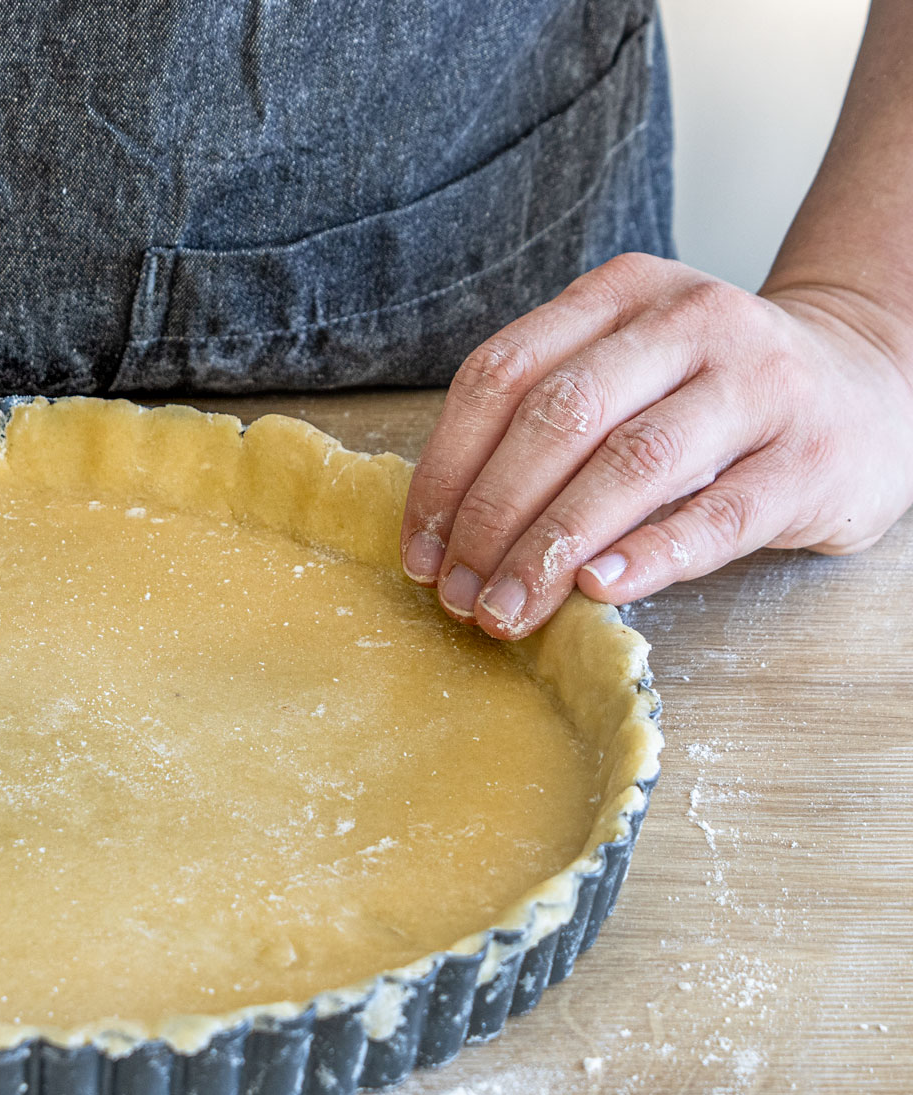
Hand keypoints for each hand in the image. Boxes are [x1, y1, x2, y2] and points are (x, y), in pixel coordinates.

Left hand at [400, 253, 912, 638]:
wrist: (870, 387)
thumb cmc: (713, 398)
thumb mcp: (627, 374)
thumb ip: (545, 424)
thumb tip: (447, 533)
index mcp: (620, 294)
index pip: (501, 373)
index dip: (447, 468)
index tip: (421, 548)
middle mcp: (689, 322)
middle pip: (558, 417)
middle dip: (492, 516)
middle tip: (459, 594)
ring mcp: (758, 383)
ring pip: (631, 463)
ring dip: (553, 546)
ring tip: (509, 607)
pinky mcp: (811, 456)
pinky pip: (717, 513)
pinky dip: (649, 556)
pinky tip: (598, 589)